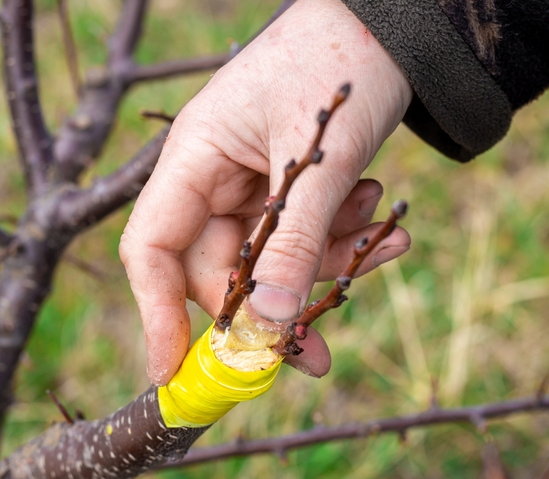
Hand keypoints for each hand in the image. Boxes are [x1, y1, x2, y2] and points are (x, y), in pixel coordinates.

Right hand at [119, 0, 412, 384]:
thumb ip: (294, 242)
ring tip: (381, 234)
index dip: (156, 315)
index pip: (151, 249)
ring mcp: (251, 182)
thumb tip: (268, 328)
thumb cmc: (343, 64)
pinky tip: (386, 222)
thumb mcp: (321, 160)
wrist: (396, 22)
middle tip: (320, 350)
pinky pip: (303, 237)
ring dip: (325, 263)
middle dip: (274, 304)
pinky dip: (342, 240)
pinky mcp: (290, 188)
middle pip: (220, 270)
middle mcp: (213, 175)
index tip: (174, 373)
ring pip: (271, 261)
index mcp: (194, 156)